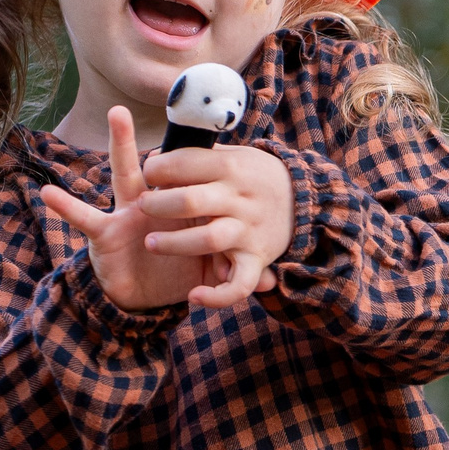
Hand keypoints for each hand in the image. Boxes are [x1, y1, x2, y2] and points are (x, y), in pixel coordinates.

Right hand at [39, 108, 217, 310]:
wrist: (146, 297)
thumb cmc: (177, 271)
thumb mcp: (208, 270)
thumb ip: (236, 270)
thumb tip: (273, 281)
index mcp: (182, 206)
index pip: (193, 178)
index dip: (203, 162)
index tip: (215, 123)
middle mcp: (154, 202)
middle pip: (161, 165)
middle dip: (173, 131)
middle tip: (175, 94)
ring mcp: (129, 213)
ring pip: (126, 174)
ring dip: (122, 144)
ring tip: (117, 112)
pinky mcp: (106, 233)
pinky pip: (84, 218)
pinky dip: (65, 206)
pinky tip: (47, 193)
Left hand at [135, 136, 295, 310]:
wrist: (305, 198)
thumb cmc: (254, 175)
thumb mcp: (234, 153)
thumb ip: (198, 155)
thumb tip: (155, 157)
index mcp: (231, 166)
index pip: (183, 163)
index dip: (156, 168)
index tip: (149, 172)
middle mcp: (240, 199)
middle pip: (190, 202)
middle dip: (156, 205)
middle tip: (143, 205)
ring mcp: (248, 230)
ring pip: (208, 240)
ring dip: (174, 244)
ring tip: (151, 242)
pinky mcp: (256, 259)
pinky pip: (239, 284)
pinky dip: (217, 296)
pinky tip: (194, 296)